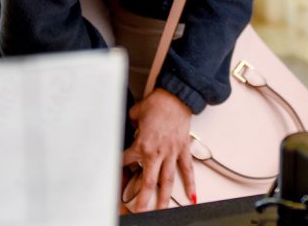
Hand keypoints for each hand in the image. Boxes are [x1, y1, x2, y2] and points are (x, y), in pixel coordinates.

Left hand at [122, 89, 195, 210]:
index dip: (119, 166)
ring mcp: (171, 152)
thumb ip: (132, 123)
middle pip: (149, 182)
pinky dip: (190, 183)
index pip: (126, 160)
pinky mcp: (183, 149)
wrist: (177, 96)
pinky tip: (191, 195)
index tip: (116, 174)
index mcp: (142, 145)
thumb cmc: (158, 103)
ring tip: (161, 210)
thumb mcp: (136, 113)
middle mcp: (157, 152)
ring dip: (164, 198)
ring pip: (167, 180)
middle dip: (143, 200)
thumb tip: (131, 124)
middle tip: (140, 212)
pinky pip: (187, 169)